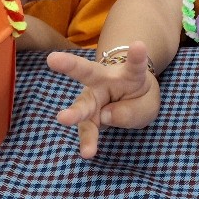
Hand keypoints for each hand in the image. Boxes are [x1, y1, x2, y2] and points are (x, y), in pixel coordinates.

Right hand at [48, 42, 160, 158]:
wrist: (128, 100)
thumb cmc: (138, 96)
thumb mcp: (146, 105)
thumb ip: (131, 111)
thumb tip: (104, 117)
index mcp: (127, 73)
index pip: (133, 64)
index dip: (136, 56)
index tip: (139, 45)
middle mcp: (104, 82)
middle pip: (87, 71)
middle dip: (69, 65)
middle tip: (52, 58)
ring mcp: (92, 100)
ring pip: (82, 105)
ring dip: (74, 113)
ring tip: (64, 118)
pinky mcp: (87, 118)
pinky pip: (88, 130)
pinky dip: (88, 141)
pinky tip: (88, 152)